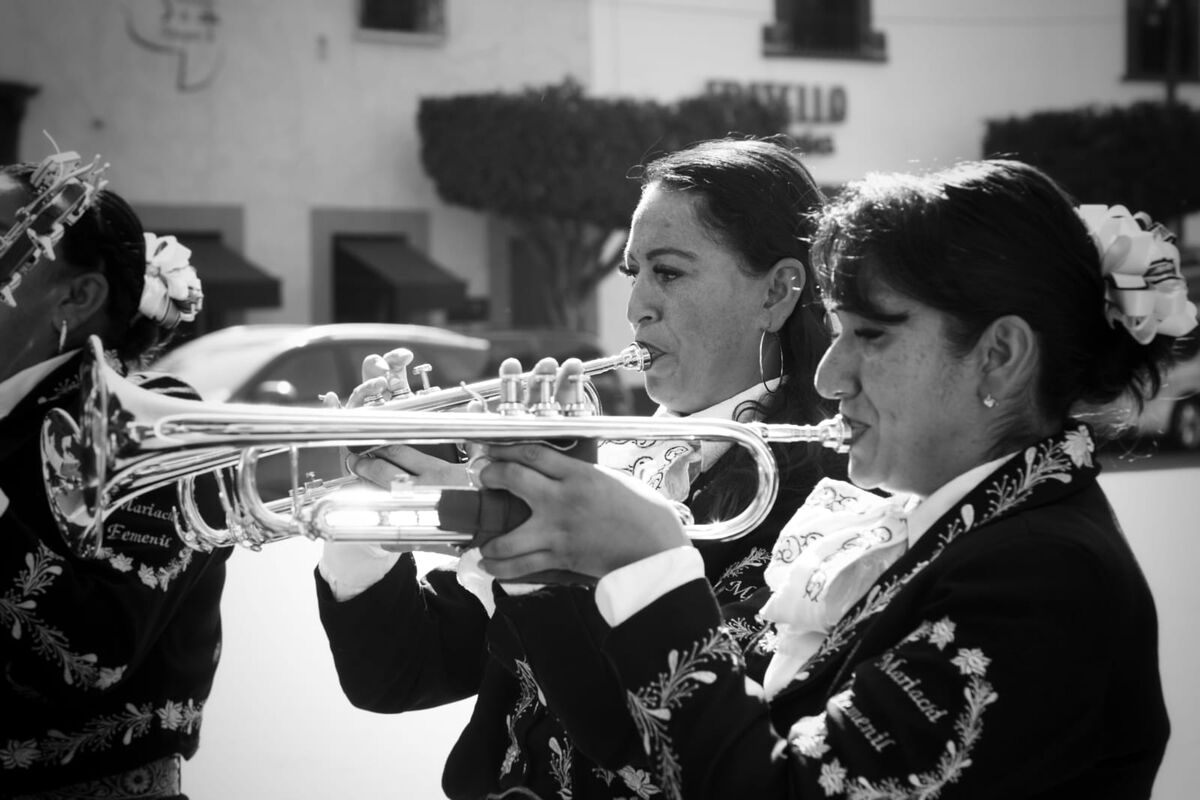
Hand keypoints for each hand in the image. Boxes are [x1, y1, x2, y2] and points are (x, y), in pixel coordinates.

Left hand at [475, 442, 687, 580]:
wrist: (657, 549)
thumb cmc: (645, 513)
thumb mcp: (613, 481)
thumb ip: (583, 477)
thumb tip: (560, 476)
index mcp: (580, 475)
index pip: (533, 453)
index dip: (506, 449)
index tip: (493, 450)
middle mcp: (563, 499)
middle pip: (513, 479)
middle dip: (490, 476)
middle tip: (484, 479)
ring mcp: (559, 530)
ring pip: (507, 535)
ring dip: (489, 539)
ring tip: (482, 542)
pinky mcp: (561, 557)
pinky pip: (521, 565)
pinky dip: (500, 568)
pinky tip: (488, 566)